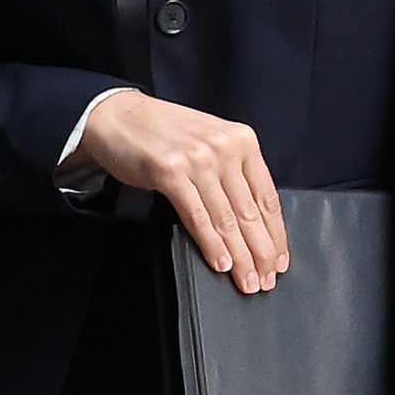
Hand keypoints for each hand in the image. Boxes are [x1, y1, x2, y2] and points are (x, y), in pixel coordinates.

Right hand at [77, 91, 288, 292]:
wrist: (115, 115)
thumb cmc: (161, 131)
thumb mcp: (209, 142)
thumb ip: (231, 171)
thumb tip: (250, 219)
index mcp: (241, 140)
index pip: (268, 196)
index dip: (276, 234)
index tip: (279, 259)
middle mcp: (224, 148)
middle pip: (250, 212)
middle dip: (261, 253)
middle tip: (266, 280)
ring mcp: (197, 160)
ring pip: (227, 219)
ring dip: (240, 256)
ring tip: (247, 280)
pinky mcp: (170, 172)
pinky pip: (198, 217)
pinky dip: (212, 244)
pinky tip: (220, 263)